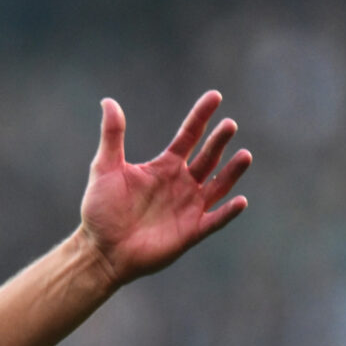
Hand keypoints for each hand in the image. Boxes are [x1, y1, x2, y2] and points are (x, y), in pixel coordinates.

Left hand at [77, 91, 250, 286]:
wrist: (100, 249)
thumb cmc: (101, 210)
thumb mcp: (104, 168)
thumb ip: (112, 136)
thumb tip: (108, 102)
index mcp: (164, 167)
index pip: (189, 135)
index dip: (201, 116)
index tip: (215, 96)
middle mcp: (181, 184)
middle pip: (208, 157)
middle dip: (219, 141)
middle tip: (229, 125)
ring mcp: (188, 207)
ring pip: (218, 186)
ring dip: (232, 172)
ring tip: (245, 156)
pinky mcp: (191, 232)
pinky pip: (215, 220)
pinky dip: (228, 212)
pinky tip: (240, 201)